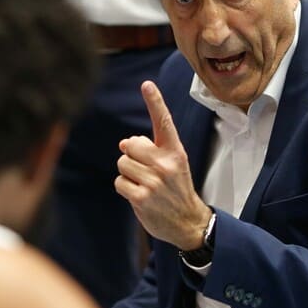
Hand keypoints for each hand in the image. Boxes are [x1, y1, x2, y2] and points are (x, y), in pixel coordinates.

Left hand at [114, 81, 212, 249]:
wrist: (188, 222)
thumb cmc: (175, 189)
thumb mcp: (170, 165)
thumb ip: (149, 150)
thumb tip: (124, 143)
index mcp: (175, 152)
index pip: (164, 122)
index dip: (155, 101)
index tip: (147, 84)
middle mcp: (166, 164)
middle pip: (130, 145)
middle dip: (131, 156)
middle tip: (145, 170)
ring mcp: (154, 182)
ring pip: (123, 163)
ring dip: (128, 173)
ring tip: (144, 184)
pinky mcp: (142, 198)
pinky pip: (119, 182)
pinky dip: (125, 188)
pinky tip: (139, 195)